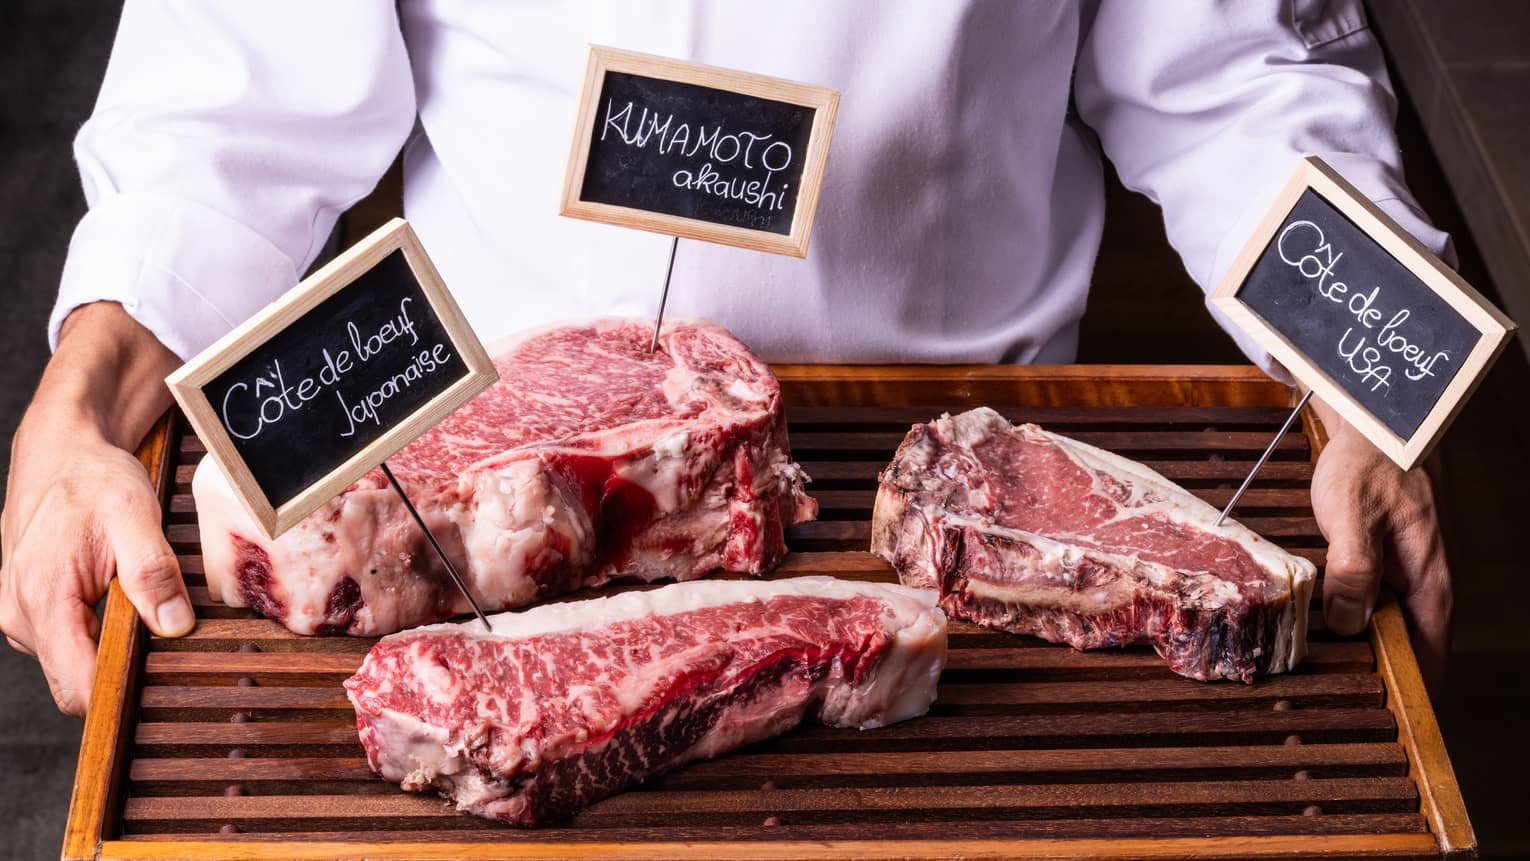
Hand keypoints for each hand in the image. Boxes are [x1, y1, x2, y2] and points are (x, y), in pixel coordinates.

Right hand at [0, 302, 187, 714]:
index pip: (77, 686)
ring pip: (73, 663)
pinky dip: (97, 631)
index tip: (162, 680)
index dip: (121, 692)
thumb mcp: (134, 517)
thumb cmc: (92, 479)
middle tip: (163, 634)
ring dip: (110, 647)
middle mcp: (21, 617)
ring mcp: (22, 616)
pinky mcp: (31, 610)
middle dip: (121, 669)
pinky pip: (68, 641)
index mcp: (42, 599)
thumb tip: (174, 625)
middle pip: (75, 682)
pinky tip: (118, 600)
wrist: (61, 450)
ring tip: (139, 605)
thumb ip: (152, 573)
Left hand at [1308, 398, 1450, 689]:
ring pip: (1378, 630)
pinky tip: (1308, 628)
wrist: (1370, 426)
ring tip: (1310, 675)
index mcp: (1426, 584)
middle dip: (1370, 678)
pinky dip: (1338, 621)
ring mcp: (1397, 577)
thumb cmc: (1369, 467)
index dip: (1406, 693)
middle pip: (1401, 651)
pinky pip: (1361, 606)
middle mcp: (1418, 587)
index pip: (1429, 657)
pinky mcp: (1375, 566)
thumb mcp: (1353, 516)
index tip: (1374, 716)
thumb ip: (1353, 568)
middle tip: (1324, 700)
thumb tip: (1348, 622)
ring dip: (1349, 651)